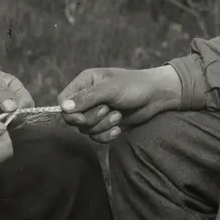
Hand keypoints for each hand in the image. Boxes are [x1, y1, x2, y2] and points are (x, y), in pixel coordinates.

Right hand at [58, 65, 181, 143]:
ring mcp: (96, 111)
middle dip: (92, 119)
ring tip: (118, 116)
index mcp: (85, 82)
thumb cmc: (134, 86)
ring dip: (102, 126)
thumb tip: (63, 108)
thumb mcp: (110, 90)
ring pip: (86, 129)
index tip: (81, 118)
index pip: (63, 100)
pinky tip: (119, 129)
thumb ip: (87, 98)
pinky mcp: (106, 124)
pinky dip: (107, 136)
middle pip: (74, 118)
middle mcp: (87, 96)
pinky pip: (96, 136)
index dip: (70, 112)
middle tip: (108, 110)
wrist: (156, 97)